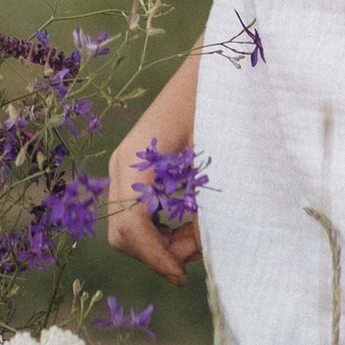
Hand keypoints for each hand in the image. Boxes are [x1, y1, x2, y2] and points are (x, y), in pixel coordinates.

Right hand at [107, 47, 203, 284]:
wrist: (219, 68)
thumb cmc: (223, 109)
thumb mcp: (219, 164)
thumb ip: (206, 210)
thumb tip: (195, 252)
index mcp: (138, 160)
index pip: (132, 225)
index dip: (156, 257)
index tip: (183, 275)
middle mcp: (123, 165)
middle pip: (122, 234)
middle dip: (157, 252)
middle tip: (199, 250)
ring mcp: (125, 167)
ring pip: (127, 229)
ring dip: (161, 242)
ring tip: (201, 232)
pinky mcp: (135, 170)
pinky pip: (137, 214)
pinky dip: (161, 227)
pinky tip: (192, 217)